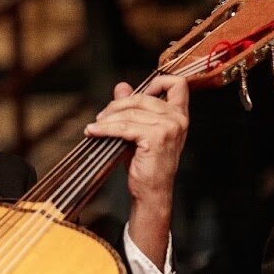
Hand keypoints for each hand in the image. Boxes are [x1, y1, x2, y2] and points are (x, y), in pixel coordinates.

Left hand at [85, 75, 188, 266]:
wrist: (152, 192)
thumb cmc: (149, 165)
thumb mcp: (141, 131)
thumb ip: (133, 107)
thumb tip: (121, 87)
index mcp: (179, 115)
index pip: (177, 83)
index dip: (157, 81)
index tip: (140, 90)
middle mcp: (177, 119)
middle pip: (142, 97)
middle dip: (118, 105)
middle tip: (103, 116)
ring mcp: (168, 127)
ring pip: (130, 112)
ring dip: (108, 119)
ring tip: (96, 127)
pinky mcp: (155, 138)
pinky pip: (124, 127)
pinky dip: (105, 129)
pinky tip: (94, 132)